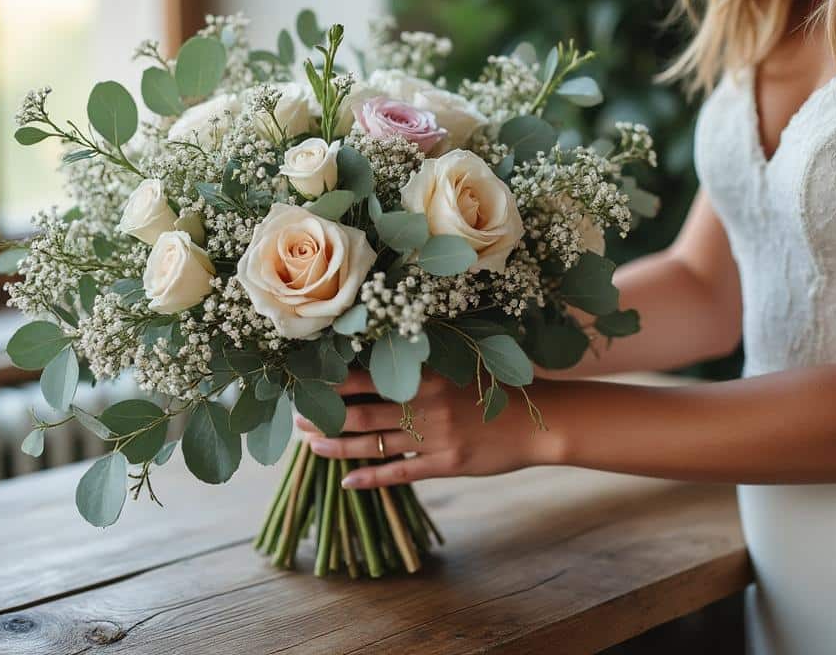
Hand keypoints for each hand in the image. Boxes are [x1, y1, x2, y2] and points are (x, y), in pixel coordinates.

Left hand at [295, 370, 559, 488]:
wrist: (539, 420)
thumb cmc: (496, 386)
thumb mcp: (459, 364)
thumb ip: (421, 363)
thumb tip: (379, 354)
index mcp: (425, 374)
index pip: (365, 376)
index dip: (331, 382)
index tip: (305, 382)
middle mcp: (424, 405)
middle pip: (359, 412)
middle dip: (324, 417)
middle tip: (297, 418)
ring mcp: (434, 437)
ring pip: (373, 444)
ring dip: (337, 446)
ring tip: (311, 446)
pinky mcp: (445, 464)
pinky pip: (399, 473)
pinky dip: (370, 477)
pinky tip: (347, 481)